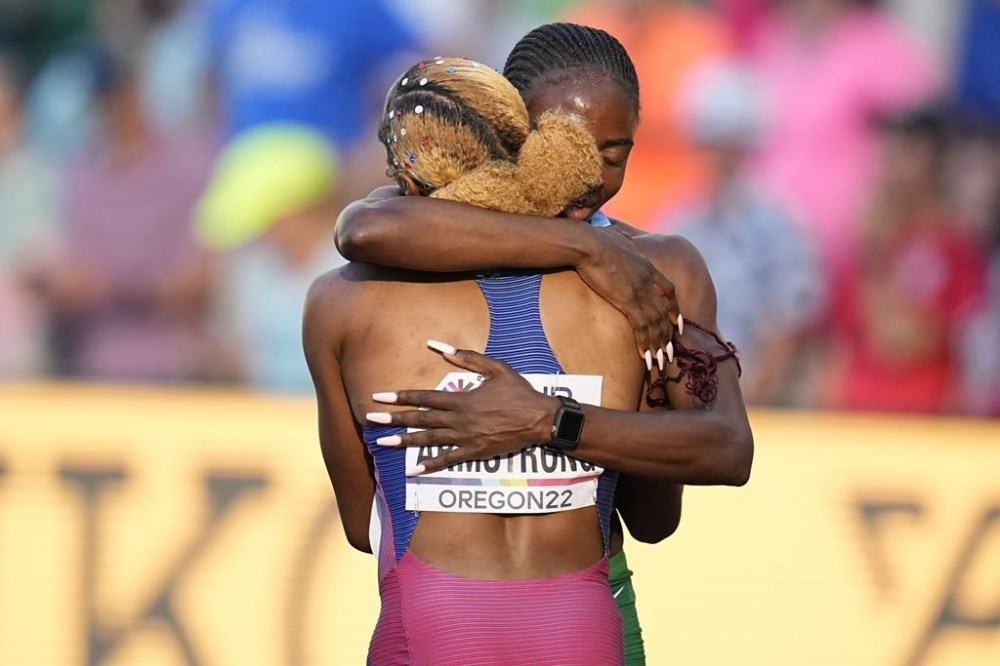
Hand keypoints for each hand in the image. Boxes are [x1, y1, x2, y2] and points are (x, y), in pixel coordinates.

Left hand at [366, 342, 558, 473]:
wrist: (539, 419)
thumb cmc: (518, 391)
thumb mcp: (495, 367)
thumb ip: (466, 357)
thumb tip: (439, 346)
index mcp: (461, 398)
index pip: (423, 397)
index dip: (400, 397)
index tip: (380, 397)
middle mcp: (459, 419)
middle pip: (420, 419)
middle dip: (393, 419)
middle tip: (370, 420)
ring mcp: (465, 438)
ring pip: (429, 440)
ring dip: (404, 441)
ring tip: (383, 442)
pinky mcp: (475, 452)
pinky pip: (449, 460)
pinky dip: (431, 465)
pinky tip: (414, 470)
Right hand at [576, 225, 680, 366]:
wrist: (589, 243)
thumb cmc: (595, 239)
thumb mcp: (614, 237)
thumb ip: (618, 240)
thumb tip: (612, 235)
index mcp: (647, 266)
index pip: (668, 291)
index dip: (674, 309)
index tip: (677, 324)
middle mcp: (648, 281)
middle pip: (664, 313)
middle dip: (667, 336)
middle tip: (669, 353)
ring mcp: (640, 292)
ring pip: (655, 324)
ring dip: (657, 346)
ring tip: (659, 363)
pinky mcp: (628, 301)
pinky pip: (641, 327)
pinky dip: (645, 344)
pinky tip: (645, 357)